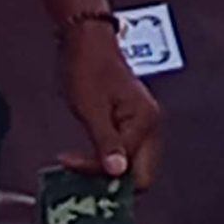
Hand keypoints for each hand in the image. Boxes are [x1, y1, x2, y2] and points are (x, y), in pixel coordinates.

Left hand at [58, 25, 163, 192]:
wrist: (87, 43)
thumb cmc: (88, 70)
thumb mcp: (92, 110)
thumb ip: (106, 143)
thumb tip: (118, 172)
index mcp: (145, 121)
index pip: (131, 169)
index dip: (101, 172)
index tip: (72, 165)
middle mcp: (151, 123)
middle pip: (140, 172)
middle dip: (110, 180)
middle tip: (79, 176)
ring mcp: (143, 122)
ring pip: (132, 163)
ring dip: (107, 171)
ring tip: (78, 166)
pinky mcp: (132, 121)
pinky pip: (125, 150)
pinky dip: (107, 159)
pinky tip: (87, 157)